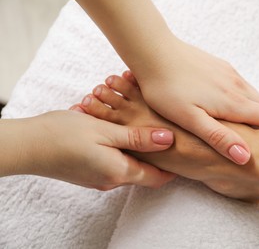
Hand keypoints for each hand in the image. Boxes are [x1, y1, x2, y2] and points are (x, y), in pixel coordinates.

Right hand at [19, 111, 175, 189]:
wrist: (27, 145)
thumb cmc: (64, 136)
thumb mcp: (106, 132)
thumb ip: (138, 138)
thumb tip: (169, 140)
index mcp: (119, 172)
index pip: (156, 177)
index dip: (172, 168)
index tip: (185, 153)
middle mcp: (111, 180)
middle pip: (143, 170)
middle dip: (155, 154)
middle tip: (166, 133)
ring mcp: (98, 177)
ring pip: (127, 163)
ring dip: (136, 146)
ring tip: (143, 125)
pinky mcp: (88, 171)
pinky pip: (112, 160)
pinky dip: (120, 147)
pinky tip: (118, 129)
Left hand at [133, 38, 258, 164]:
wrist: (154, 52)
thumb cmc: (167, 89)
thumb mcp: (190, 119)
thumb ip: (218, 137)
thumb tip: (246, 157)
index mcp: (233, 102)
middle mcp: (237, 86)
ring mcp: (229, 73)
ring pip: (254, 95)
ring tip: (258, 126)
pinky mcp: (220, 66)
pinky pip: (241, 85)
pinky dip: (247, 99)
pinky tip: (235, 105)